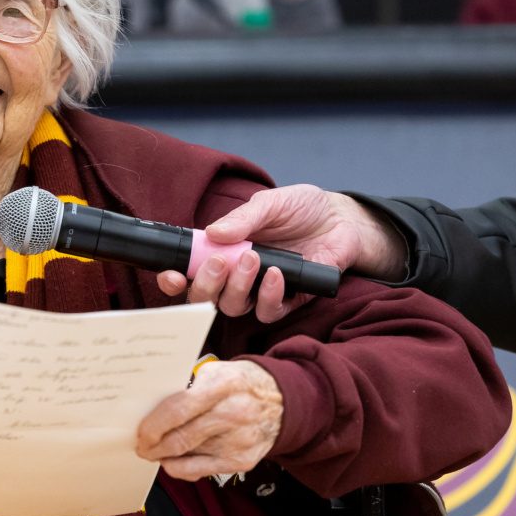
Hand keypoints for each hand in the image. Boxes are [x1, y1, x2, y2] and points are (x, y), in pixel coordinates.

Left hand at [137, 360, 281, 481]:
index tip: (140, 432)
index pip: (178, 409)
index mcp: (223, 385)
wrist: (282, 402)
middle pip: (181, 438)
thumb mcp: (215, 371)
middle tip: (141, 446)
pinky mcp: (242, 461)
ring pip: (187, 457)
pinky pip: (200, 471)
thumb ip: (186, 387)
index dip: (153, 425)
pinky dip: (180, 469)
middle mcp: (233, 414)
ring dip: (164, 456)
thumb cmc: (239, 383)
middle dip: (153, 446)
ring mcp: (239, 441)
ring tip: (153, 450)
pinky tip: (171, 462)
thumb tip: (150, 408)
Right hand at [156, 185, 407, 321]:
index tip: (174, 275)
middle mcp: (236, 274)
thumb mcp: (269, 204)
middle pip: (205, 297)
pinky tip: (277, 273)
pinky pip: (268, 312)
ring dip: (238, 288)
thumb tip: (212, 234)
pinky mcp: (287, 301)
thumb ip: (242, 219)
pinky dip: (269, 296)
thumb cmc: (301, 208)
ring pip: (232, 308)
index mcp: (223, 250)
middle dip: (207, 284)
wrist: (342, 219)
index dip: (175, 279)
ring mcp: (259, 290)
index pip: (189, 272)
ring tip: (254, 259)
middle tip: (221, 262)